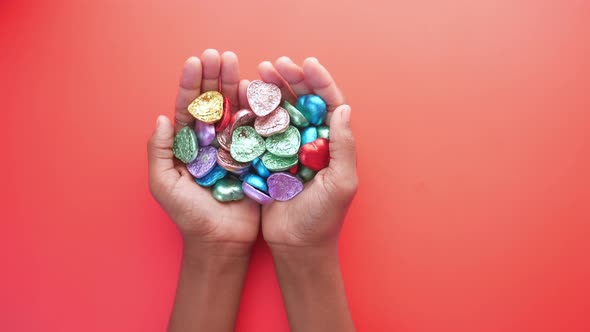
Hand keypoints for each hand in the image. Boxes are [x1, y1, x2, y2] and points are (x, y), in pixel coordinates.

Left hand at [148, 49, 259, 254]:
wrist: (221, 241)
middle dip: (214, 77)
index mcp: (188, 144)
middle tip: (218, 55)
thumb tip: (161, 118)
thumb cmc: (189, 216)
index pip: (188, 108)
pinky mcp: (255, 156)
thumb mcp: (164, 184)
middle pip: (212, 103)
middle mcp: (211, 141)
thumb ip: (160, 151)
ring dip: (234, 84)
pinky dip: (255, 108)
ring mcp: (234, 147)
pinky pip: (255, 129)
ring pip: (234, 109)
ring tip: (235, 62)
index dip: (190, 85)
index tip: (195, 62)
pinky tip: (254, 87)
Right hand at [258, 57, 357, 248]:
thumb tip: (343, 108)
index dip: (320, 82)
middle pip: (302, 102)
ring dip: (271, 91)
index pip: (329, 105)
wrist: (296, 247)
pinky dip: (253, 114)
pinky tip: (244, 99)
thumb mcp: (341, 183)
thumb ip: (343, 146)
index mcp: (331, 144)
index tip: (307, 63)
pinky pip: (260, 132)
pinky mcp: (266, 160)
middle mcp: (310, 142)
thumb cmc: (323, 219)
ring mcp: (287, 150)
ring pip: (280, 112)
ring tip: (258, 73)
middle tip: (274, 64)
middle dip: (290, 80)